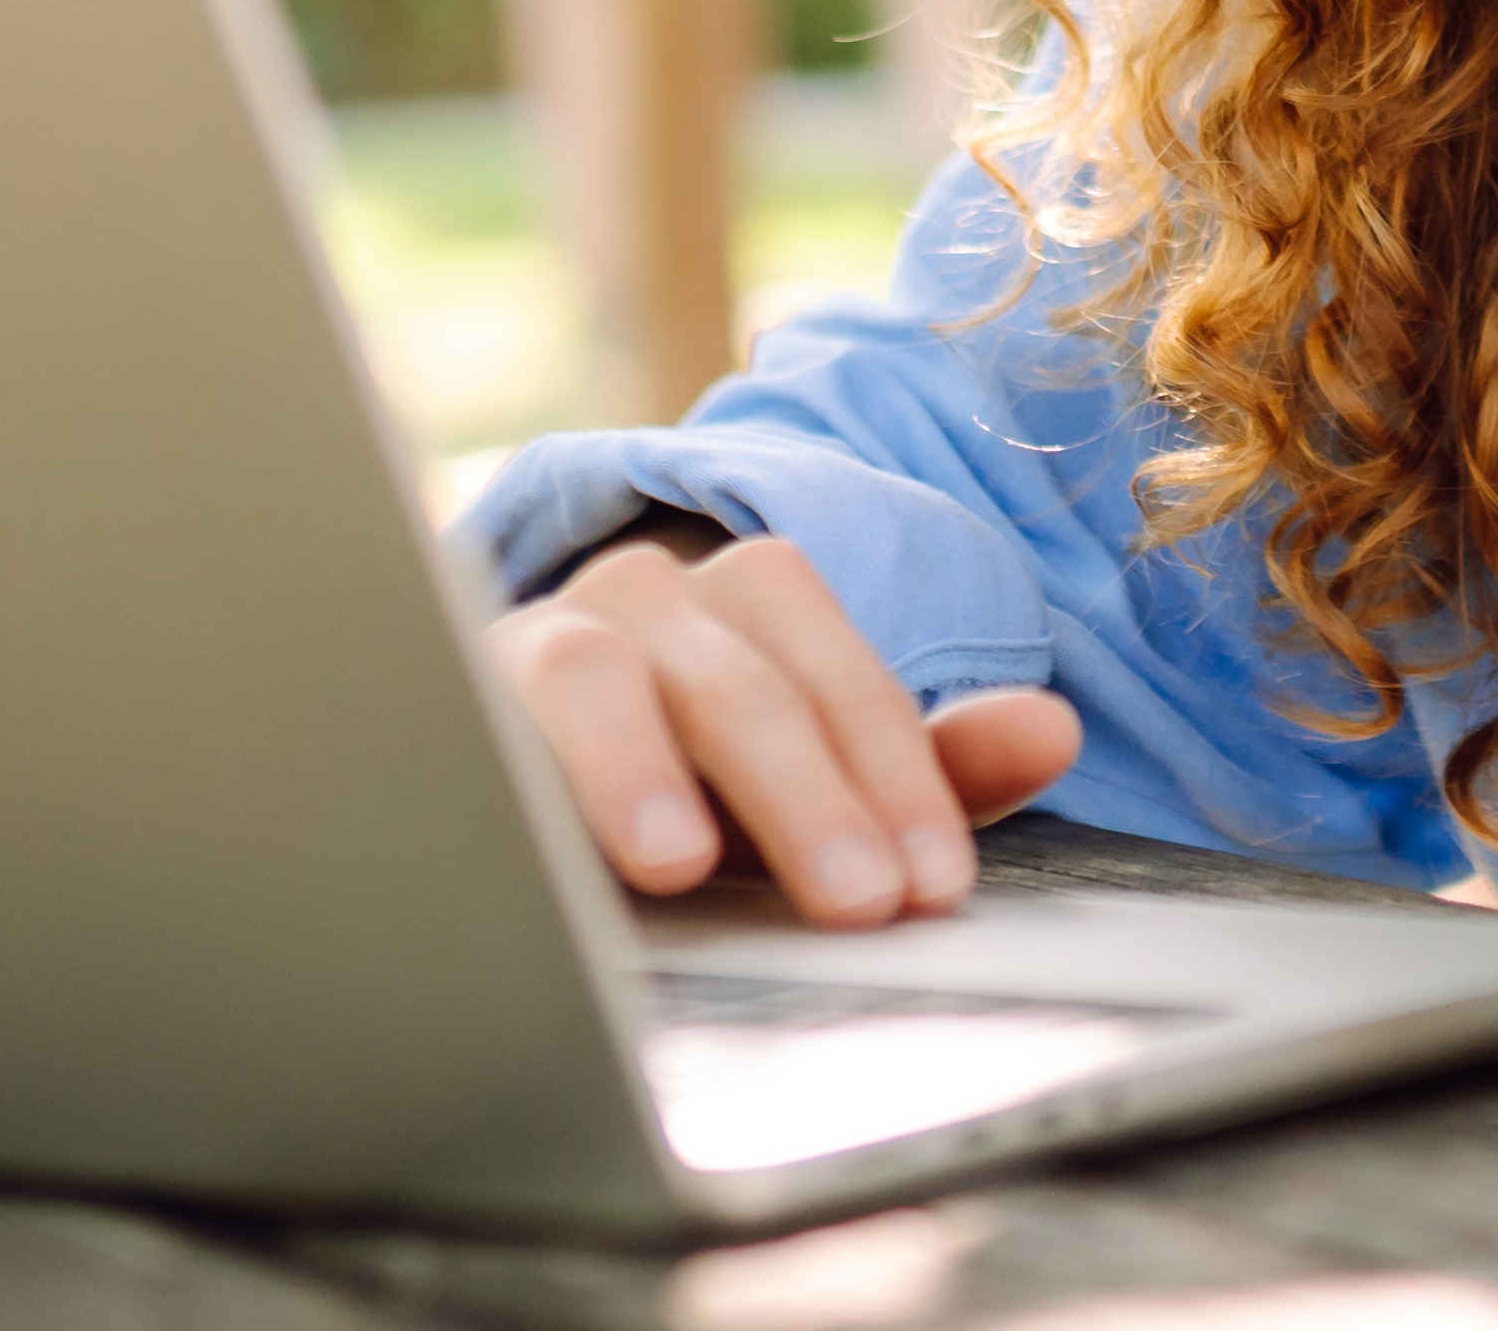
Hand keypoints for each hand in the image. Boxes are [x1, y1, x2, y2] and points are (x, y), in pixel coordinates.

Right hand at [480, 530, 1082, 926]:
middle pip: (738, 682)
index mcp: (752, 603)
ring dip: (638, 768)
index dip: (897, 779)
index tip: (932, 887)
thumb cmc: (690, 783)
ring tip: (678, 860)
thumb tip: (1054, 733)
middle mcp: (646, 597)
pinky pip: (468, 724)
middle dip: (805, 795)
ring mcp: (534, 639)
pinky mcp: (443, 702)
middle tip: (857, 900)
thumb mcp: (811, 788)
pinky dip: (502, 781)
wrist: (511, 768)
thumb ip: (924, 768)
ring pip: (593, 672)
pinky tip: (531, 860)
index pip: (839, 674)